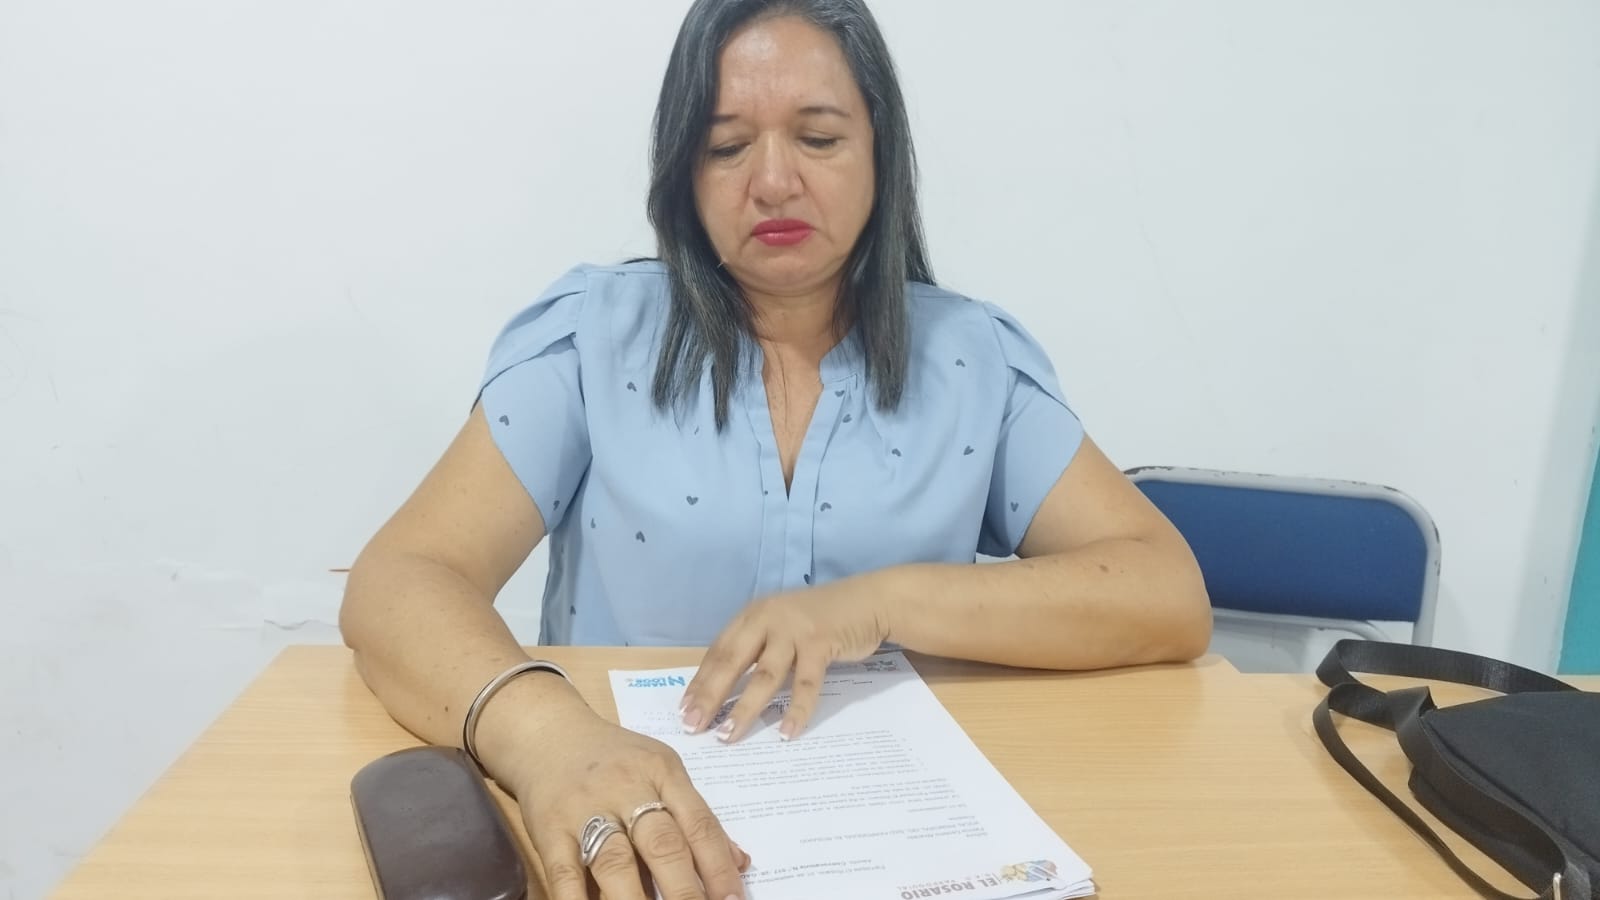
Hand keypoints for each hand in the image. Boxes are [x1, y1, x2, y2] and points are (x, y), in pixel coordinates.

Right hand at [509, 707, 750, 899]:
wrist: (546, 731)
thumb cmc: (612, 756)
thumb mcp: (660, 769)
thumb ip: (695, 816)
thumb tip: (739, 863)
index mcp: (662, 772)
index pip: (698, 824)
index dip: (718, 867)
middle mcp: (626, 789)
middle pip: (662, 844)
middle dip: (685, 890)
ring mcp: (585, 811)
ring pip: (616, 862)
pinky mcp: (549, 830)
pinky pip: (565, 874)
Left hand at [679, 576, 890, 742]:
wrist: (867, 601)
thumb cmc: (820, 619)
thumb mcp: (781, 626)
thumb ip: (757, 648)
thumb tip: (724, 689)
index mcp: (752, 616)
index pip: (718, 652)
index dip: (700, 682)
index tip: (684, 711)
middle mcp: (768, 619)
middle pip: (732, 663)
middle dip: (710, 697)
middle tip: (693, 727)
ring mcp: (794, 631)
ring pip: (764, 676)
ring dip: (744, 708)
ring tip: (728, 736)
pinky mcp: (821, 643)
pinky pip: (806, 684)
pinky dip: (796, 711)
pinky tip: (786, 733)